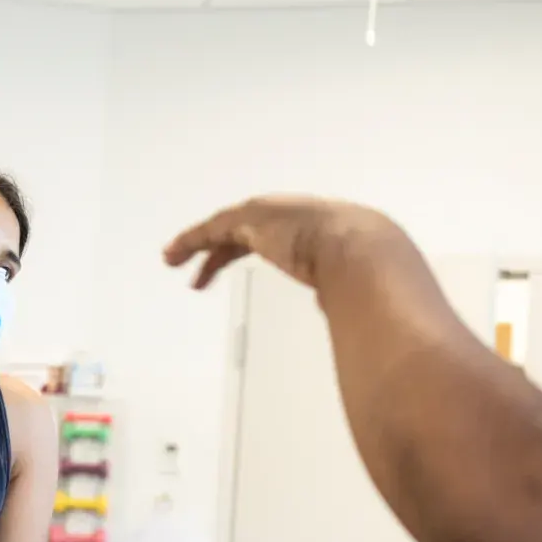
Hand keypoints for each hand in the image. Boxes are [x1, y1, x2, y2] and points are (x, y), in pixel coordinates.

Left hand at [163, 196, 398, 291]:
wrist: (361, 249)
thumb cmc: (368, 271)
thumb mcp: (353, 284)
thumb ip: (344, 299)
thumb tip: (353, 325)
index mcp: (314, 229)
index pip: (276, 239)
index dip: (252, 252)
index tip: (239, 268)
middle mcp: (288, 217)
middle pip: (244, 234)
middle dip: (220, 251)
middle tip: (201, 273)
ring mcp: (269, 216)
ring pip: (223, 230)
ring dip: (197, 245)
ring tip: (173, 260)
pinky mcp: (248, 221)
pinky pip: (210, 230)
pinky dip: (190, 241)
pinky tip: (173, 254)